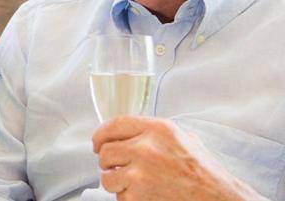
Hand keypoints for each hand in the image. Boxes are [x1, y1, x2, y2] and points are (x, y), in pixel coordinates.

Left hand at [92, 116, 264, 200]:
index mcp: (159, 130)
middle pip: (106, 151)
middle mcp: (147, 148)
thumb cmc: (206, 174)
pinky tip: (147, 197)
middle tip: (117, 169)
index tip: (98, 144)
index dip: (101, 135)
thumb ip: (159, 134)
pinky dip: (128, 199)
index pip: (114, 124)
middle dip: (108, 163)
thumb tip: (133, 133)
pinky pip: (119, 197)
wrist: (219, 200)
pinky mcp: (137, 196)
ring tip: (135, 186)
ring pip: (107, 177)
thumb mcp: (187, 141)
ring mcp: (140, 173)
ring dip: (116, 183)